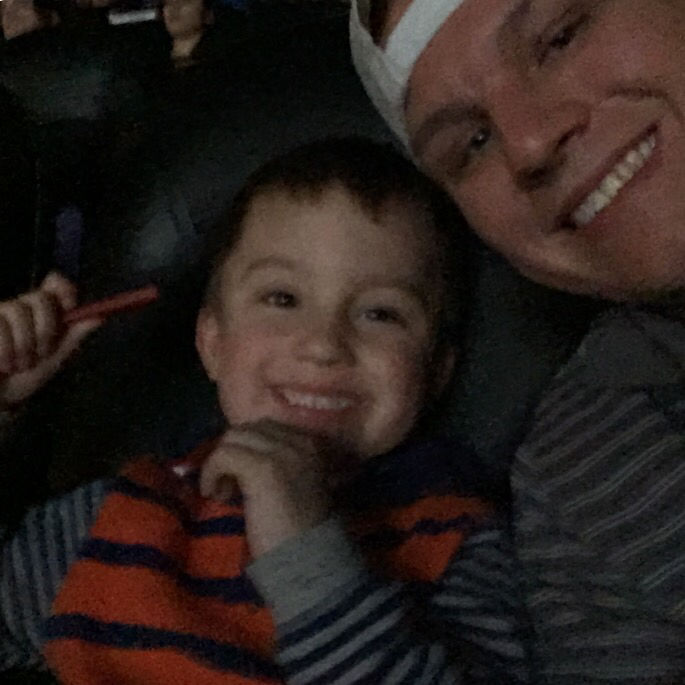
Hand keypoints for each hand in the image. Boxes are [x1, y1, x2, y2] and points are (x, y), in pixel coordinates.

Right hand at [0, 272, 101, 410]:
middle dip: (45, 328)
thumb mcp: (56, 357)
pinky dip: (5, 350)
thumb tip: (100, 316)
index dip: (64, 290)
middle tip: (42, 354)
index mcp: (44, 312)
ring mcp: (0, 313)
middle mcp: (22, 307)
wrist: (1, 396)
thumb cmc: (28, 375)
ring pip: (17, 310)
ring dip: (23, 344)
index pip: (55, 283)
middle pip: (40, 297)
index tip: (70, 307)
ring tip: (20, 364)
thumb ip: (74, 335)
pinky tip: (4, 365)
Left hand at [200, 420, 342, 557]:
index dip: (246, 449)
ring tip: (224, 493)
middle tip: (229, 486)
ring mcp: (281, 452)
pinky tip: (215, 495)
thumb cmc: (298, 530)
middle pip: (247, 429)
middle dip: (232, 453)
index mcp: (310, 444)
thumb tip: (241, 453)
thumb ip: (279, 462)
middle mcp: (298, 441)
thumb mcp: (295, 484)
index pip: (265, 427)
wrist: (306, 561)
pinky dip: (211, 473)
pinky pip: (223, 455)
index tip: (241, 479)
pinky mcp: (262, 468)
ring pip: (232, 438)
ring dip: (220, 463)